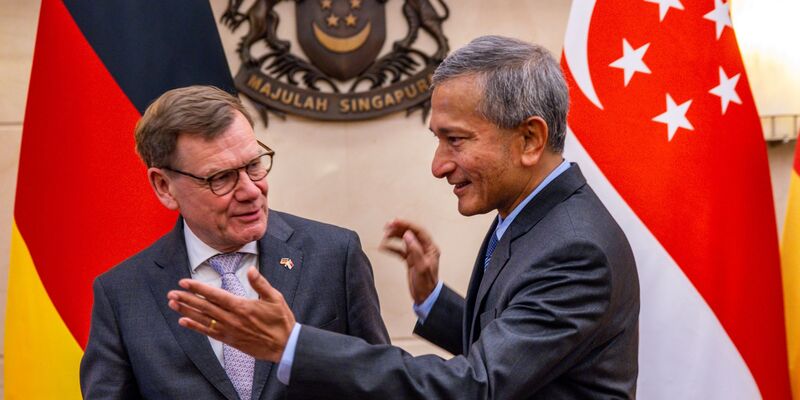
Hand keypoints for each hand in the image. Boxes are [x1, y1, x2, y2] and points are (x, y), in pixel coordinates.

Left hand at [167, 266, 295, 362]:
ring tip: (172, 304)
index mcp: (242, 306)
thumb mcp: (275, 298)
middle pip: (204, 307)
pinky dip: (195, 327)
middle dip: (186, 298)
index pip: (215, 295)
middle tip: (171, 292)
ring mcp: (229, 331)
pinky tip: (183, 322)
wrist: (285, 346)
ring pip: (203, 319)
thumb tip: (250, 270)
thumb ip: (261, 284)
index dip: (198, 288)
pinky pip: (208, 332)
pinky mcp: (229, 340)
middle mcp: (232, 319)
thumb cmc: (281, 321)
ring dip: (186, 311)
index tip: (184, 282)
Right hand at [380, 219, 439, 303]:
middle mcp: (424, 248)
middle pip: (410, 233)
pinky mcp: (410, 259)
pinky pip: (400, 250)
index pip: (418, 231)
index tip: (395, 221)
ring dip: (394, 237)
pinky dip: (392, 248)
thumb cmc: (427, 284)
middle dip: (398, 228)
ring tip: (384, 237)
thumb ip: (415, 250)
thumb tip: (408, 235)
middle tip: (387, 226)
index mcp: (430, 248)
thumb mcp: (421, 267)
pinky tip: (384, 247)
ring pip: (404, 240)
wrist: (425, 297)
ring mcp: (416, 253)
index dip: (407, 224)